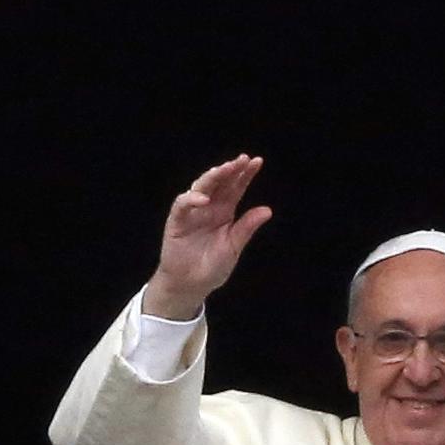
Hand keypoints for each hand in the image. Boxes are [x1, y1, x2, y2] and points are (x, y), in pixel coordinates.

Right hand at [144, 155, 271, 318]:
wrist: (192, 285)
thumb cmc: (213, 266)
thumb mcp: (234, 247)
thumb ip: (247, 228)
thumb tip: (268, 210)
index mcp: (225, 211)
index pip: (236, 188)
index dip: (245, 175)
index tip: (257, 162)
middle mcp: (209, 208)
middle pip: (220, 183)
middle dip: (230, 170)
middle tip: (243, 160)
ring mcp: (192, 212)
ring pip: (201, 187)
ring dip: (212, 177)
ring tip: (225, 169)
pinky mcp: (177, 221)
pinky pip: (182, 205)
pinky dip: (191, 199)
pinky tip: (203, 198)